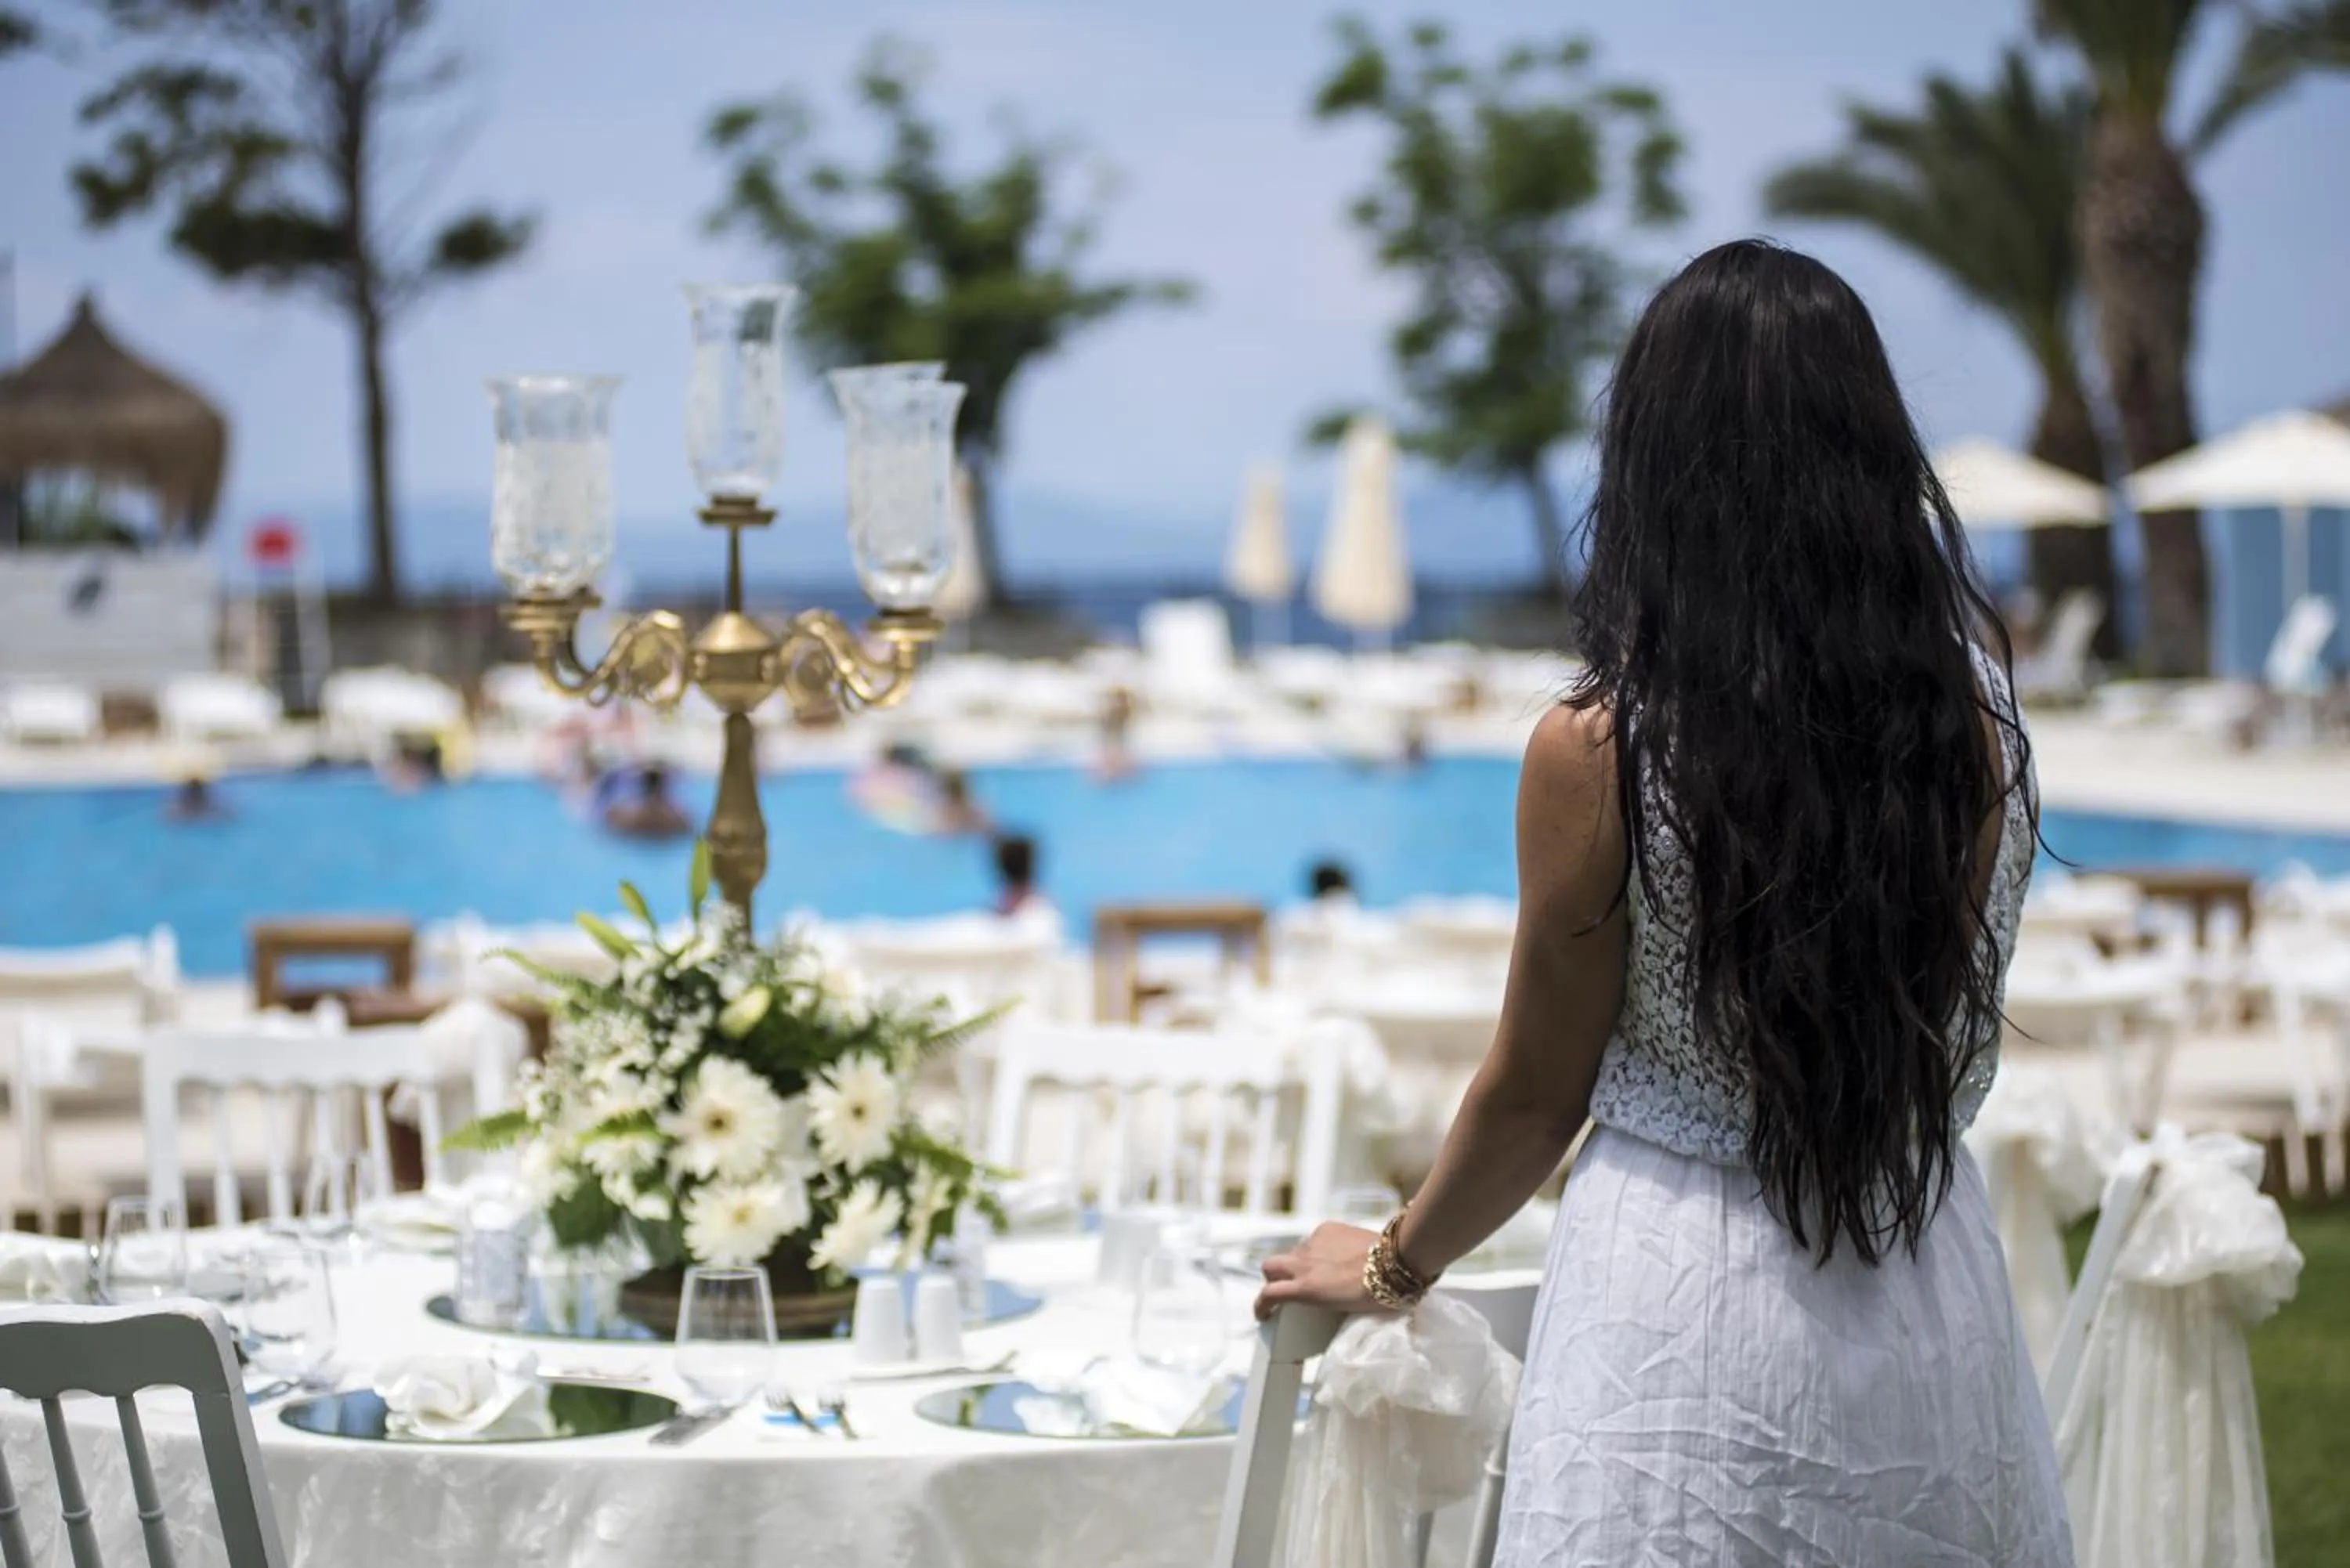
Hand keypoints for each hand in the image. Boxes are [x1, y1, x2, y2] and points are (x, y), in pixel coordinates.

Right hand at [1253, 1222, 1386, 1321]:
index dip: (1261, 1305)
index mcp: (1307, 1289)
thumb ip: (1318, 1297)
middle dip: (1273, 1277)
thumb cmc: (1375, 1295)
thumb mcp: (1339, 1306)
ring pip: (1295, 1252)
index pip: (1269, 1294)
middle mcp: (1303, 1263)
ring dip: (1301, 1262)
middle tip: (1287, 1285)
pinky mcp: (1327, 1227)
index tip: (1264, 1313)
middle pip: (1269, 1266)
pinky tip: (1339, 1252)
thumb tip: (1315, 1293)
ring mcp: (1313, 1242)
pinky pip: (1315, 1239)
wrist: (1396, 1263)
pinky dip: (1320, 1247)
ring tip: (1325, 1269)